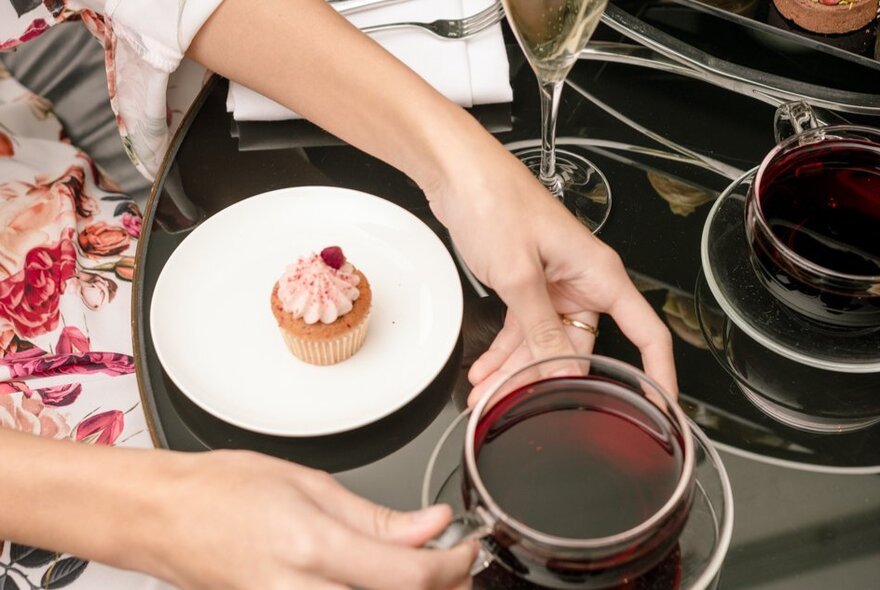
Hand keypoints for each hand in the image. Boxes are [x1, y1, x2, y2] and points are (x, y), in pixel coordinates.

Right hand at [147, 450, 475, 589]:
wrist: (163, 518)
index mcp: (312, 547)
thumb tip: (431, 527)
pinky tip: (382, 582)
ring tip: (425, 575)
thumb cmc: (223, 489)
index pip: (411, 576)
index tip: (467, 547)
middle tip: (456, 566)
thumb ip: (376, 517)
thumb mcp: (309, 484)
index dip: (455, 565)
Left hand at [423, 142, 676, 406]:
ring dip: (516, 369)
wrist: (459, 175)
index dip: (659, 373)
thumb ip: (540, 327)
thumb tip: (563, 369)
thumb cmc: (496, 201)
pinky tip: (485, 370)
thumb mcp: (519, 274)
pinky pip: (521, 329)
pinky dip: (503, 350)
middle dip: (549, 379)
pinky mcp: (526, 283)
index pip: (647, 333)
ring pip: (544, 342)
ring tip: (489, 394)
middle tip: (520, 404)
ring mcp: (553, 285)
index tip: (660, 407)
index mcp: (599, 274)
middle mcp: (581, 281)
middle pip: (580, 348)